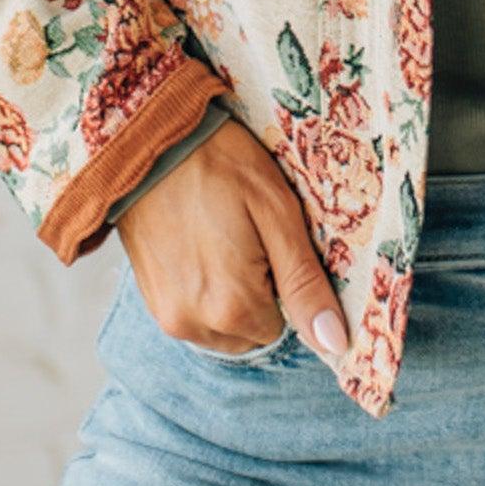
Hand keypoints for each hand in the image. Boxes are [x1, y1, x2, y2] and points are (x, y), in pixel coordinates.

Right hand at [112, 118, 350, 364]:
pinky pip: (192, 316)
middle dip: (256, 293)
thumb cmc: (221, 166)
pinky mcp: (150, 302)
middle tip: (243, 236)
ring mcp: (168, 316)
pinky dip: (201, 291)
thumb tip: (335, 342)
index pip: (281, 325)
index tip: (266, 240)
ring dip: (227, 297)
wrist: (150, 143)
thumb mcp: (277, 212)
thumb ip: (305, 283)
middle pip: (250, 332)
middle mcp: (196, 324)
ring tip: (219, 238)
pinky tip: (197, 246)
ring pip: (221, 328)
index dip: (280, 282)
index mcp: (233, 306)